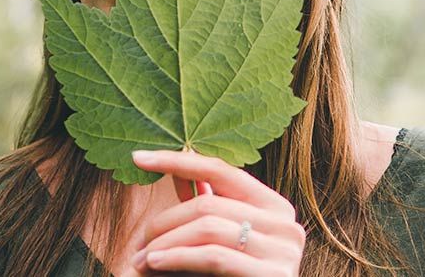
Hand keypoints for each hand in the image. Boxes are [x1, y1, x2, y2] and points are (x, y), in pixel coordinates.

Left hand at [128, 150, 304, 276]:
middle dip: (165, 221)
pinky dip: (178, 257)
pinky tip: (156, 263)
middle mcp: (286, 223)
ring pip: (208, 228)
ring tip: (142, 260)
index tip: (138, 158)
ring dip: (165, 244)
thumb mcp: (218, 239)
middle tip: (139, 243)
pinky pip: (214, 257)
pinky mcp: (274, 275)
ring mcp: (284, 250)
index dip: (177, 160)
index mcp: (274, 206)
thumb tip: (174, 171)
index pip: (220, 169)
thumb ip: (204, 207)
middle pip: (208, 203)